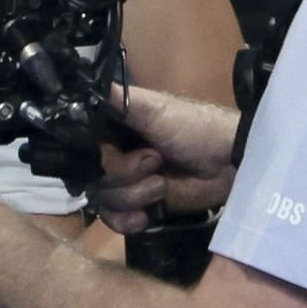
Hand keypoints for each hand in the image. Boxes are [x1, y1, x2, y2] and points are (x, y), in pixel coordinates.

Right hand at [88, 85, 237, 231]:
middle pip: (90, 176)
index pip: (78, 146)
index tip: (113, 152)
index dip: (92, 155)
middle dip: (123, 176)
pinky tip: (147, 216)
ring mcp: (123, 182)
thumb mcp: (152, 108)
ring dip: (134, 196)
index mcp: (107, 128)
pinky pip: (114, 220)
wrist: (230, 163)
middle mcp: (110, 154)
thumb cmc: (191, 128)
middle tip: (154, 163)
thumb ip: (115, 99)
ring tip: (161, 186)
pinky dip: (128, 221)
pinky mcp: (138, 205)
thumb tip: (76, 86)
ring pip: (103, 199)